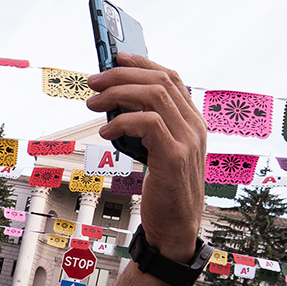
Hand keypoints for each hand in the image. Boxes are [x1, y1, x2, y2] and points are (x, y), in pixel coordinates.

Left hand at [87, 54, 205, 263]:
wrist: (174, 228)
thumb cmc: (163, 191)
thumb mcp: (155, 152)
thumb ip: (145, 127)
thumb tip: (113, 104)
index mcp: (191, 121)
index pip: (170, 77)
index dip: (141, 64)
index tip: (114, 57)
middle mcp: (194, 125)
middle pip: (159, 81)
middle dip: (121, 75)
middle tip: (92, 82)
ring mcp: (187, 140)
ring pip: (154, 96)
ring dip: (117, 94)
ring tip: (92, 104)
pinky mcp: (174, 157)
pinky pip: (149, 124)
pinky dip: (122, 123)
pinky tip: (105, 133)